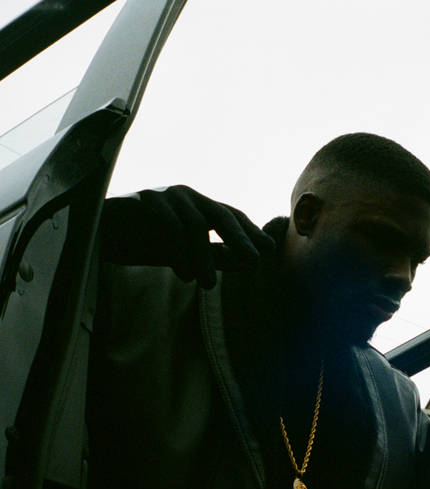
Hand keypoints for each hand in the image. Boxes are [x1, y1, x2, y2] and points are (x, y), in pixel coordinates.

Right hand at [99, 185, 275, 287]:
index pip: (231, 215)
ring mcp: (164, 195)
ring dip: (204, 257)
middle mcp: (185, 196)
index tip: (268, 249)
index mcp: (197, 206)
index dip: (250, 231)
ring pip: (195, 224)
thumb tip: (248, 263)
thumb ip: (214, 256)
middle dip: (239, 239)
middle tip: (253, 262)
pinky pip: (168, 225)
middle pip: (221, 214)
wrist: (95, 234)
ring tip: (208, 285)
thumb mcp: (184, 254)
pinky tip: (183, 274)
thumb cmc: (142, 241)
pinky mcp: (142, 200)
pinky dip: (178, 252)